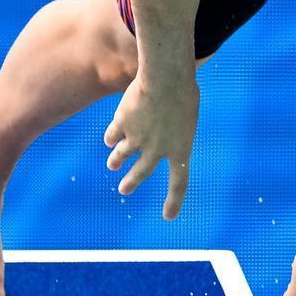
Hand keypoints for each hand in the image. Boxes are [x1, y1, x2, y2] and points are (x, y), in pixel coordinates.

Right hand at [103, 73, 198, 219]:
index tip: (168, 217)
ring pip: (122, 155)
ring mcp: (137, 139)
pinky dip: (111, 137)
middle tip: (125, 189)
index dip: (174, 201)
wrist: (166, 78)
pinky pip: (113, 134)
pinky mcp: (122, 124)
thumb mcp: (186, 114)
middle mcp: (157, 150)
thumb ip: (174, 128)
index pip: (179, 182)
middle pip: (142, 172)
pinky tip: (109, 140)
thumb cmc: (184, 90)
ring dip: (116, 161)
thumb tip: (161, 128)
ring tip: (113, 165)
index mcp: (180, 149)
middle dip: (132, 182)